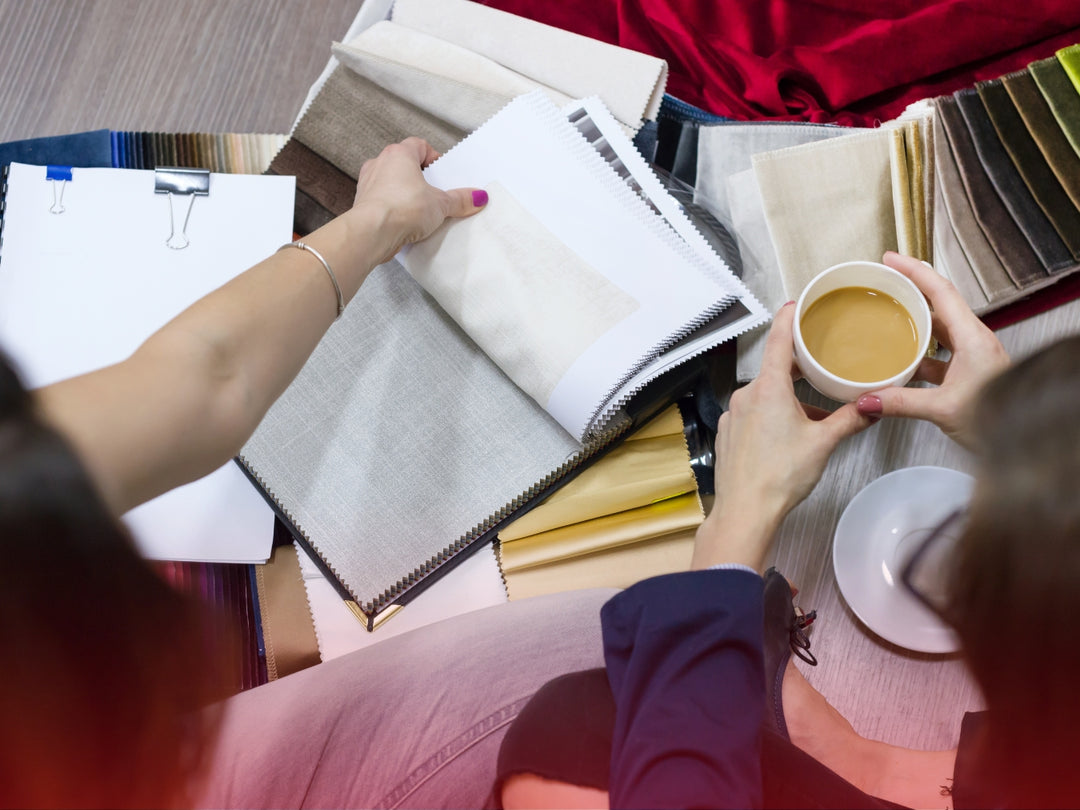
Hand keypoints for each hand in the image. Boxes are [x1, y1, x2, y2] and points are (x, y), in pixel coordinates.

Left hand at [349, 137, 486, 264]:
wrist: (372, 232)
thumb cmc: (401, 208)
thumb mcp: (440, 204)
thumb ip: (460, 199)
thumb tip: (477, 197)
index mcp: (399, 154)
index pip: (419, 146)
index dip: (433, 158)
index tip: (443, 174)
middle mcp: (380, 164)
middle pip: (405, 165)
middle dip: (421, 179)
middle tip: (436, 193)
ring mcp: (368, 183)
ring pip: (391, 183)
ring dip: (406, 194)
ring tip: (422, 211)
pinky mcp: (363, 204)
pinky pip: (383, 202)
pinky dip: (394, 209)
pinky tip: (405, 223)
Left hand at [693, 302, 870, 569]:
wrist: (745, 510)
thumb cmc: (781, 475)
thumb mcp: (823, 443)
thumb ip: (850, 419)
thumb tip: (875, 405)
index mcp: (768, 388)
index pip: (777, 340)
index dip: (787, 319)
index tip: (795, 305)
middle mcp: (745, 395)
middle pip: (773, 370)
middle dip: (795, 369)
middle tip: (817, 364)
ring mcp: (733, 415)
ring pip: (763, 396)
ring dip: (786, 399)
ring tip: (811, 414)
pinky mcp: (728, 433)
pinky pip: (752, 415)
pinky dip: (770, 417)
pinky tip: (787, 436)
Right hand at [855, 252, 1009, 449]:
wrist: (1024, 437)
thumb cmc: (1001, 418)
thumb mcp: (944, 409)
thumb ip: (901, 403)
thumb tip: (867, 400)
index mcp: (973, 338)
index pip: (940, 291)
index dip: (914, 271)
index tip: (891, 259)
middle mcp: (974, 341)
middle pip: (938, 304)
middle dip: (910, 290)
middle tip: (884, 282)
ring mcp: (972, 356)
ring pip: (938, 329)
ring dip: (913, 321)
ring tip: (886, 317)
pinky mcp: (967, 373)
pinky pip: (938, 353)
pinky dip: (917, 352)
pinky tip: (900, 362)